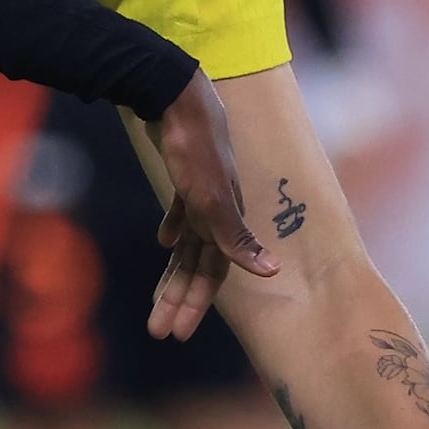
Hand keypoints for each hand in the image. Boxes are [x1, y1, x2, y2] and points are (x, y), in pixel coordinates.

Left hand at [141, 72, 281, 337]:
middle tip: (157, 332)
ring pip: (188, 245)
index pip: (212, 273)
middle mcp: (217, 211)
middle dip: (179, 299)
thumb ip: (236, 237)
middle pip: (198, 266)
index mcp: (225, 220)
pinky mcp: (186, 174)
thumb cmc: (194, 147)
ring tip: (156, 302)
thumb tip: (272, 273)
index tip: (173, 333)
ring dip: (172, 274)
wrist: (174, 94)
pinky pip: (183, 212)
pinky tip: (164, 242)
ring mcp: (202, 193)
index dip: (194, 304)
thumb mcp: (211, 197)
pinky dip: (174, 230)